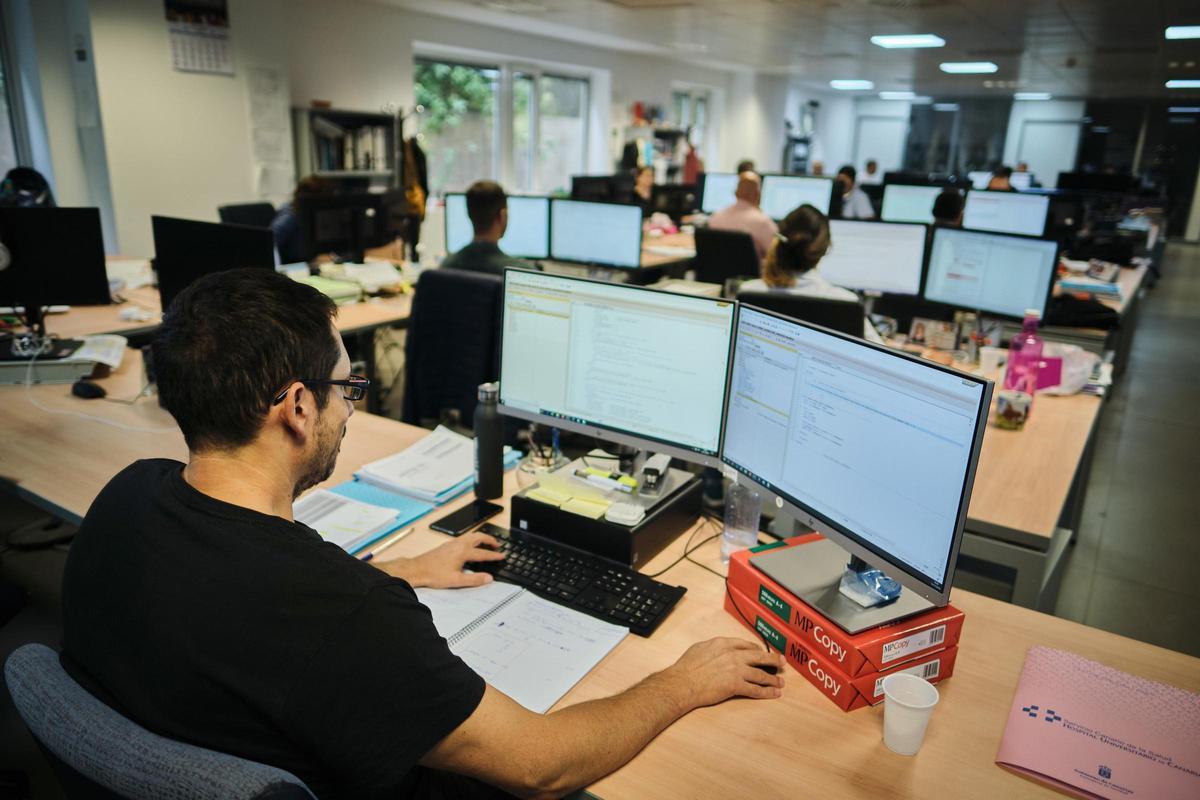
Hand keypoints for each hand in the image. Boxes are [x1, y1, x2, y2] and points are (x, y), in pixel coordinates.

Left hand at [391, 531, 505, 588]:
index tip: (502, 556)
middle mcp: (459, 544)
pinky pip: (464, 537)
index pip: (483, 553)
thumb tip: (488, 578)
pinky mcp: (447, 545)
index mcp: (463, 552)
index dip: (494, 555)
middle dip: (490, 540)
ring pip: (471, 535)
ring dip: (481, 538)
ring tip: (486, 542)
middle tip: (497, 545)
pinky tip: (470, 545)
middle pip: (478, 537)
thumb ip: (474, 579)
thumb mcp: (456, 580)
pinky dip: (472, 539)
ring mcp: (452, 543)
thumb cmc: (434, 574)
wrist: (417, 569)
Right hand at [665, 637, 783, 708]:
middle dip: (773, 659)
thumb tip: (718, 649)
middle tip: (782, 662)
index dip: (757, 649)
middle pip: (759, 656)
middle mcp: (733, 655)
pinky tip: (774, 693)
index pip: (746, 645)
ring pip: (760, 674)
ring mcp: (736, 670)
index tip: (761, 652)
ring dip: (773, 679)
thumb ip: (713, 647)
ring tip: (780, 682)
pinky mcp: (736, 685)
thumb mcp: (700, 648)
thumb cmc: (687, 667)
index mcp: (724, 644)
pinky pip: (755, 689)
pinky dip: (767, 692)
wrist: (682, 683)